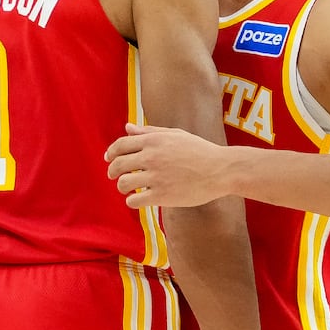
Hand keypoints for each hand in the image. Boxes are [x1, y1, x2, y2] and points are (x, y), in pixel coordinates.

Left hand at [105, 123, 227, 207]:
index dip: (111, 153)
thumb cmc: (200, 151)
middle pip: (118, 165)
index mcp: (154, 140)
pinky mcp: (162, 195)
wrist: (220, 170)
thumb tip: (127, 128)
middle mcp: (151, 157)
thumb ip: (149, 131)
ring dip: (123, 187)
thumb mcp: (175, 135)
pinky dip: (132, 201)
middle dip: (113, 172)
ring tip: (130, 189)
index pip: (120, 145)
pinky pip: (135, 201)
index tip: (109, 159)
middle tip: (115, 176)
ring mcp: (156, 177)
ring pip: (124, 184)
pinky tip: (139, 200)